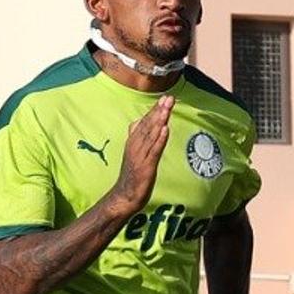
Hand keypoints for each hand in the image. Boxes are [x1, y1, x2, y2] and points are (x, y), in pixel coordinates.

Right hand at [111, 97, 173, 215]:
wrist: (124, 196)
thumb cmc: (131, 175)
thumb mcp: (133, 153)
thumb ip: (136, 137)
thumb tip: (136, 122)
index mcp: (133, 142)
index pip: (145, 122)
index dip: (154, 110)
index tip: (164, 97)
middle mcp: (136, 146)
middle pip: (148, 125)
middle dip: (159, 111)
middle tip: (169, 98)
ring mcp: (140, 156)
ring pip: (151, 135)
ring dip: (159, 121)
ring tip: (167, 108)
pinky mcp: (146, 166)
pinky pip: (154, 151)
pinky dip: (159, 140)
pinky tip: (165, 130)